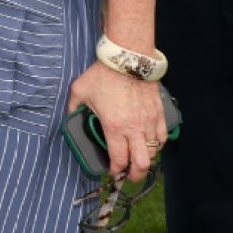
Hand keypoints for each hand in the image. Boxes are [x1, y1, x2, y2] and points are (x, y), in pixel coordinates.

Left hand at [66, 62, 166, 178]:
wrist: (127, 57)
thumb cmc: (103, 75)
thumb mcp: (79, 91)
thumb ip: (72, 107)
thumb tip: (69, 116)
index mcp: (114, 128)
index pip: (119, 160)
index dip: (115, 171)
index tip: (112, 171)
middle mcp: (134, 129)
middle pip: (142, 164)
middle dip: (135, 175)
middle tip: (128, 175)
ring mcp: (149, 122)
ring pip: (154, 152)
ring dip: (146, 159)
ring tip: (138, 158)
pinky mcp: (159, 113)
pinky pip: (163, 137)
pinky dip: (158, 144)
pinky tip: (150, 143)